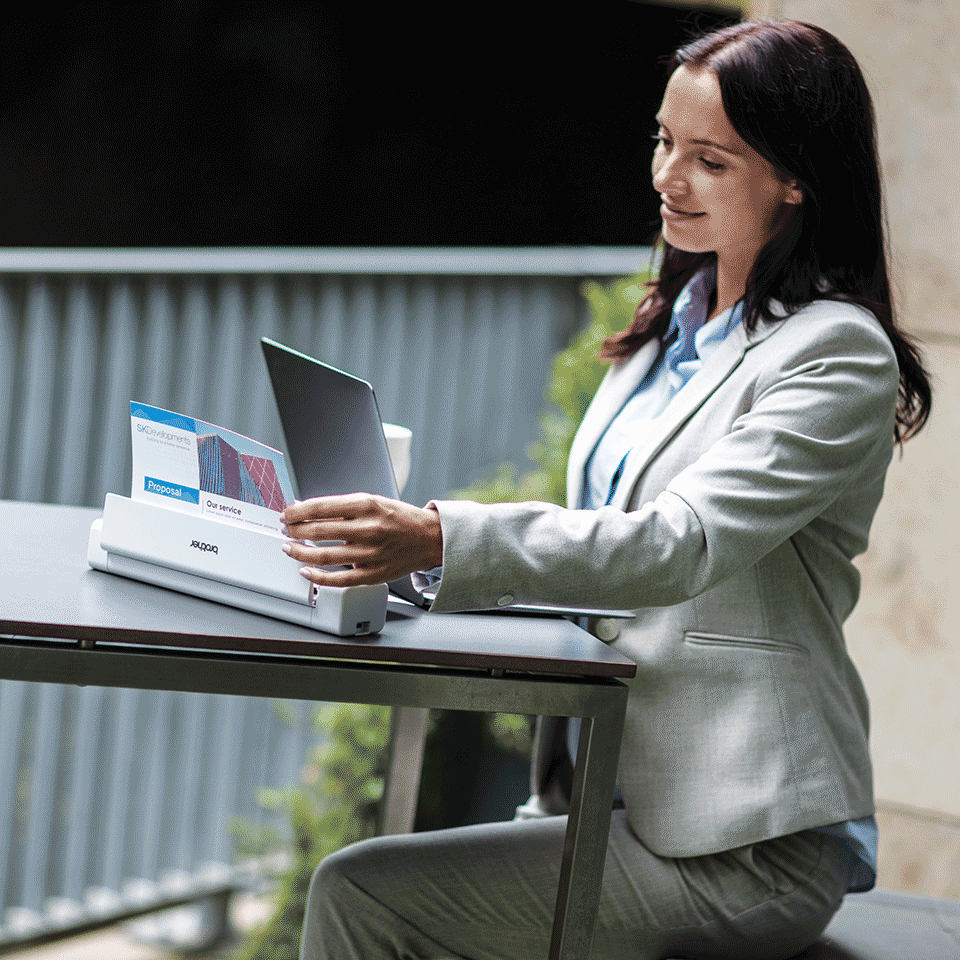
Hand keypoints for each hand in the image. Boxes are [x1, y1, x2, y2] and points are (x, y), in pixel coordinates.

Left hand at [280, 493, 441, 587]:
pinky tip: (305, 571)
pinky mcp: (372, 573)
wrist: (429, 538)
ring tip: (290, 548)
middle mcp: (368, 528)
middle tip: (286, 530)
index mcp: (367, 505)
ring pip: (323, 556)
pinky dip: (317, 577)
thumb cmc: (399, 519)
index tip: (286, 514)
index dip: (296, 512)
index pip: (320, 507)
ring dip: (299, 553)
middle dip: (294, 531)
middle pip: (317, 531)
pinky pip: (338, 579)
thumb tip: (304, 508)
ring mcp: (370, 553)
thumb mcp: (372, 502)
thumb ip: (340, 507)